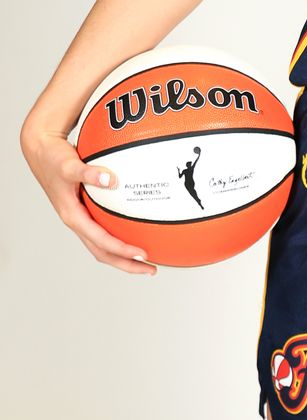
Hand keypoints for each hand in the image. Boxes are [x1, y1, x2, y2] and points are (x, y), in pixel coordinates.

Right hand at [20, 125, 157, 274]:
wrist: (42, 150)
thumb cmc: (54, 158)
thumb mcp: (69, 165)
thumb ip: (89, 173)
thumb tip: (111, 180)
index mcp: (72, 216)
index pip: (101, 241)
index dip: (122, 250)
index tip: (143, 254)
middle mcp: (77, 220)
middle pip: (103, 252)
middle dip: (126, 263)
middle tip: (152, 269)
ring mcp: (81, 216)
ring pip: (103, 243)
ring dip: (123, 253)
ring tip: (147, 257)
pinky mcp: (84, 208)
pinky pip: (104, 226)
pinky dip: (119, 232)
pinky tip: (136, 226)